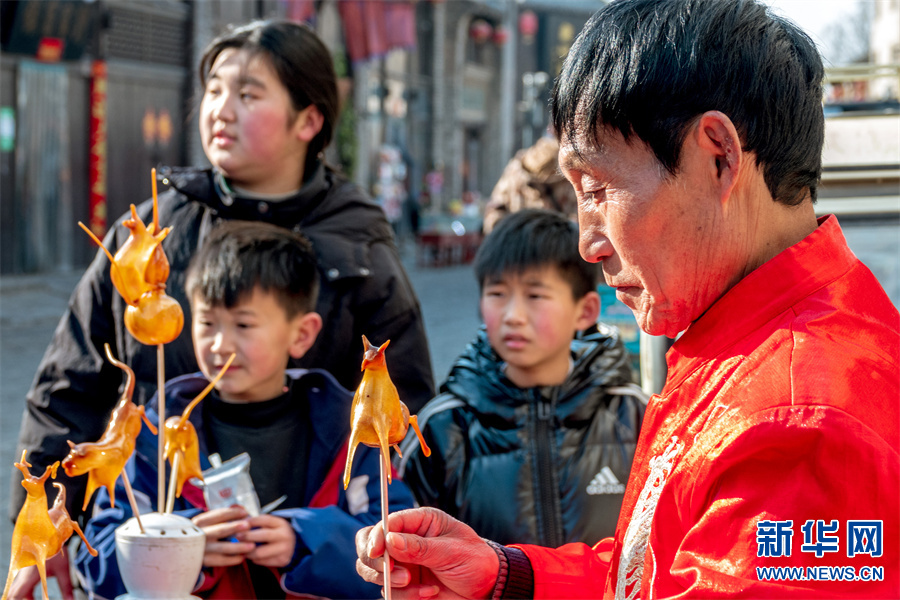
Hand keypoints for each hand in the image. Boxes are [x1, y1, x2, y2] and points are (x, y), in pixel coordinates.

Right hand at [6, 549, 73, 599]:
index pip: (15, 596)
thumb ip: (66, 587)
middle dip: (18, 599)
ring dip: (24, 597)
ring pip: (17, 589)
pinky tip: (33, 596)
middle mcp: (22, 576)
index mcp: (28, 577)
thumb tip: (70, 599)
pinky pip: (21, 584)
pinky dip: (25, 592)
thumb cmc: (55, 548)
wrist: (49, 530)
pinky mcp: (25, 569)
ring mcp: (22, 572)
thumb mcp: (63, 569)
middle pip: (15, 594)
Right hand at [192, 505, 254, 566]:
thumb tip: (243, 510)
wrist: (182, 552)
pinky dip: (232, 559)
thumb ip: (223, 516)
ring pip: (222, 548)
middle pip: (220, 530)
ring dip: (238, 546)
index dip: (233, 513)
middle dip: (234, 527)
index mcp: (200, 521)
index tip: (246, 512)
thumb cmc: (202, 533)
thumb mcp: (207, 523)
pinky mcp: (203, 561)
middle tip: (248, 525)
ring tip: (252, 546)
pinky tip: (242, 557)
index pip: (219, 514)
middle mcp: (200, 534)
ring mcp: (201, 548)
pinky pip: (220, 561)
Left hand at [237, 514, 295, 568]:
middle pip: (263, 535)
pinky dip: (254, 559)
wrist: (292, 546)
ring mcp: (285, 549)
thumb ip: (257, 523)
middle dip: (248, 536)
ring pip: (260, 552)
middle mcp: (285, 535)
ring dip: (248, 552)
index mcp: (281, 523)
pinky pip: (262, 561)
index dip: (251, 521)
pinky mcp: (282, 560)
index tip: (239, 523)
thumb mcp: (270, 525)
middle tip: (237, 537)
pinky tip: (252, 556)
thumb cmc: (275, 533)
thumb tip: (238, 522)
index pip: (264, 520)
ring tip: (241, 550)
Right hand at [355, 507, 497, 599]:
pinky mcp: (403, 585)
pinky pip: (388, 591)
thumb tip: (389, 540)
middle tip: (391, 572)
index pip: (388, 522)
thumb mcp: (452, 551)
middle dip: (375, 560)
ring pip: (372, 569)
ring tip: (412, 583)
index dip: (377, 535)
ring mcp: (403, 563)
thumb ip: (420, 547)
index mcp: (420, 522)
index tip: (376, 551)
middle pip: (369, 544)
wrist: (487, 589)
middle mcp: (406, 540)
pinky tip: (429, 593)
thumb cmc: (475, 561)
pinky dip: (404, 595)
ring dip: (389, 580)